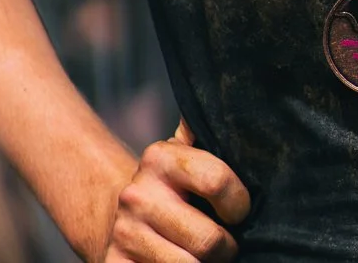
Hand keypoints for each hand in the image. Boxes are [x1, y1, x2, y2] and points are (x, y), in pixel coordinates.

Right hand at [104, 119, 250, 260]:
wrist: (117, 218)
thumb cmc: (168, 187)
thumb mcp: (184, 154)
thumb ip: (204, 134)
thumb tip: (226, 109)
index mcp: (160, 158)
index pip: (217, 181)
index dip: (238, 203)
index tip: (239, 211)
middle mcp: (138, 195)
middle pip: (208, 240)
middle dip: (226, 247)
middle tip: (226, 244)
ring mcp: (125, 234)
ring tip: (204, 256)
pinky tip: (180, 261)